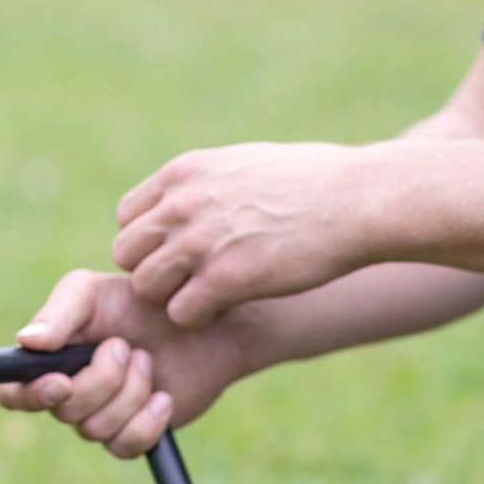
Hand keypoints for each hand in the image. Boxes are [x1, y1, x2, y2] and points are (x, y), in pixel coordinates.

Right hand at [0, 270, 252, 456]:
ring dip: (130, 391)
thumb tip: (27, 342)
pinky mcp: (132, 435)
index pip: (12, 393)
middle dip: (101, 379)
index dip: (28, 395)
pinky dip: (148, 420)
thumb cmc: (142, 301)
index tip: (61, 382)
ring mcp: (101, 418)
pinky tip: (163, 396)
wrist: (203, 325)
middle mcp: (69, 394)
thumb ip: (59, 313)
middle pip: (62, 411)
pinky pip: (126, 446)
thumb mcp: (94, 292)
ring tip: (147, 361)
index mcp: (49, 361)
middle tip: (126, 346)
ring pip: (96, 430)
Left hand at [112, 141, 368, 327]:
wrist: (356, 200)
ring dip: (171, 299)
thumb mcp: (243, 164)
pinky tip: (223, 310)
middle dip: (152, 272)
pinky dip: (196, 318)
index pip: (128, 216)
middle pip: (127, 253)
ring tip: (205, 297)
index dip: (149, 242)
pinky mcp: (225, 279)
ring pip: (145, 287)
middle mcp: (183, 203)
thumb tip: (187, 200)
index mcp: (184, 172)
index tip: (178, 253)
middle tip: (187, 282)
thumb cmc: (312, 183)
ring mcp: (201, 241)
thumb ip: (204, 184)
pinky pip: (179, 313)